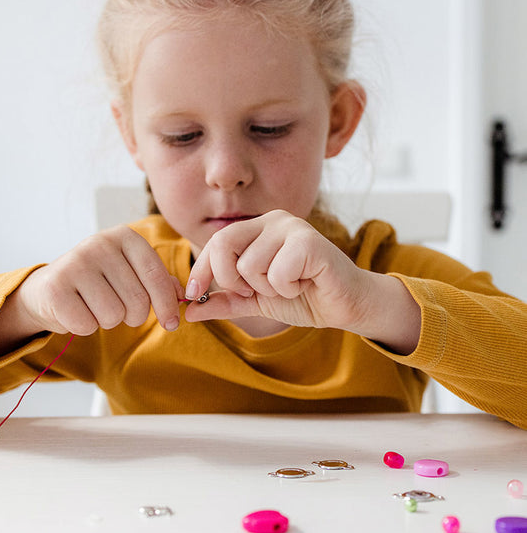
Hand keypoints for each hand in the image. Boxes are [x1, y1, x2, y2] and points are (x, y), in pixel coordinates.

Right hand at [0, 226, 182, 358]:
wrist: (49, 288)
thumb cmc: (100, 281)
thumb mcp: (131, 272)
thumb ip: (160, 281)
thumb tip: (185, 296)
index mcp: (125, 237)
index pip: (156, 276)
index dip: (167, 304)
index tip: (172, 323)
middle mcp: (100, 244)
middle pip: (137, 301)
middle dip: (132, 315)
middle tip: (116, 307)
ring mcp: (75, 263)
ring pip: (113, 316)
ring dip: (107, 321)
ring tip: (94, 306)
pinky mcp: (55, 288)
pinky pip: (87, 325)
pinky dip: (85, 327)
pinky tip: (76, 310)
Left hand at [183, 210, 419, 353]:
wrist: (343, 306)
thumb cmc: (302, 296)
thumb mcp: (254, 301)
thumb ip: (224, 302)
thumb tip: (188, 312)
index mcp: (257, 228)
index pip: (215, 242)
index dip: (200, 269)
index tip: (192, 295)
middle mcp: (273, 220)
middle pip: (223, 244)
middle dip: (230, 279)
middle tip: (253, 291)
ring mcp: (292, 227)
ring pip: (250, 264)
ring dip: (266, 288)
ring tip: (289, 285)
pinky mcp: (310, 242)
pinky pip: (277, 272)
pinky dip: (287, 288)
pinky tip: (304, 284)